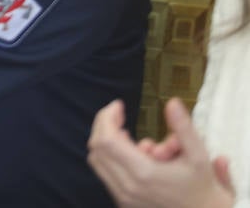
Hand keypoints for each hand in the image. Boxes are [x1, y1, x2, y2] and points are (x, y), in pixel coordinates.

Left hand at [87, 98, 235, 207]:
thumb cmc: (203, 188)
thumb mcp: (200, 157)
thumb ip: (184, 128)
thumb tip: (172, 102)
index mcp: (143, 173)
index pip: (106, 140)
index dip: (107, 117)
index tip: (118, 106)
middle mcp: (127, 187)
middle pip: (97, 148)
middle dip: (105, 127)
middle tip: (120, 116)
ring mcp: (123, 197)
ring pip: (97, 162)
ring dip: (108, 143)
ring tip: (129, 136)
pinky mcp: (123, 202)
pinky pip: (105, 175)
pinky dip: (111, 159)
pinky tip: (135, 154)